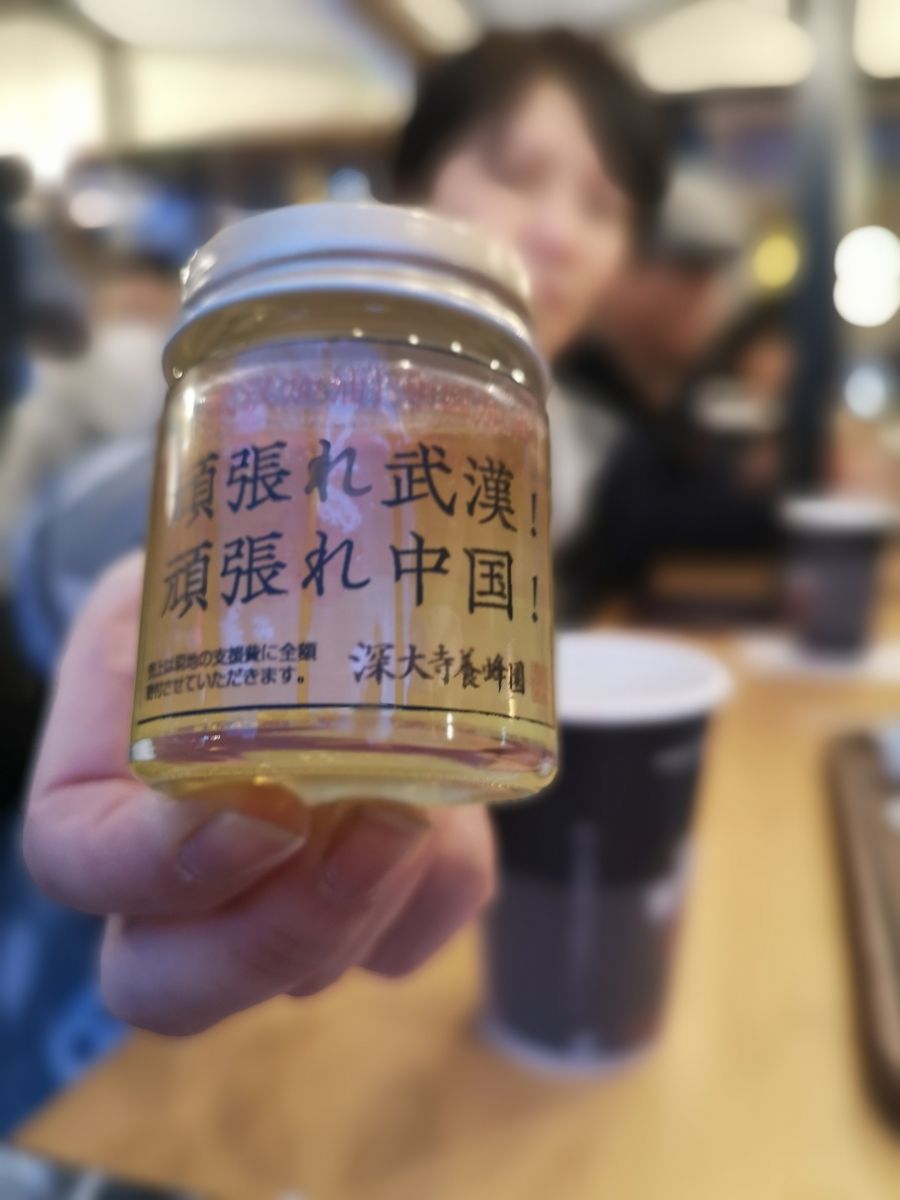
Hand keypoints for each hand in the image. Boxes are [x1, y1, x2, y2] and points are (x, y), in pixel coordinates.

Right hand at [23, 554, 494, 1035]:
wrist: (290, 602)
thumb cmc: (232, 575)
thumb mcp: (202, 546)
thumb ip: (226, 558)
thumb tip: (338, 519)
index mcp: (100, 783)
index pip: (79, 864)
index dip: (161, 863)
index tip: (267, 800)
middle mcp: (172, 878)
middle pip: (174, 983)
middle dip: (284, 929)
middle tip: (378, 824)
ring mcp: (267, 907)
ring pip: (306, 975)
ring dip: (385, 893)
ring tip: (431, 786)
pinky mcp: (362, 908)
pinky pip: (407, 943)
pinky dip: (443, 886)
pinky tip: (454, 810)